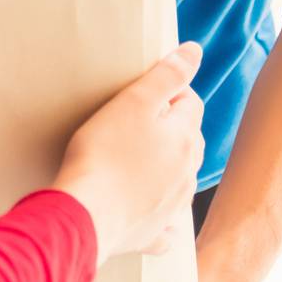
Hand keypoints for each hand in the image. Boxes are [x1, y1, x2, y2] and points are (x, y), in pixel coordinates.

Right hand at [52, 42, 205, 265]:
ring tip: (139, 156)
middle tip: (139, 118)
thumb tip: (195, 51)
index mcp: (184, 139)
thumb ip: (166, 75)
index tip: (145, 89)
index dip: (171, 91)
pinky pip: (164, 223)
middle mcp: (186, 172)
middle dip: (172, 126)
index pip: (190, 103)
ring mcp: (172, 204)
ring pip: (180, 178)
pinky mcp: (152, 231)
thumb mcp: (133, 102)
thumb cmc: (104, 153)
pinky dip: (159, 214)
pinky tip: (147, 209)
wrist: (86, 213)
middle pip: (188, 139)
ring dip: (167, 165)